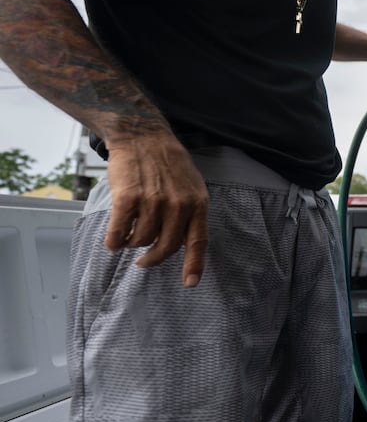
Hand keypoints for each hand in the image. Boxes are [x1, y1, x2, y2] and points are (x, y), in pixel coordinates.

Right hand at [103, 135, 208, 286]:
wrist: (143, 137)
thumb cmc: (168, 164)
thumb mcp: (192, 186)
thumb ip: (191, 213)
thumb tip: (182, 244)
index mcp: (197, 203)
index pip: (197, 241)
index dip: (194, 265)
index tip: (190, 284)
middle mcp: (178, 204)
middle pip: (166, 247)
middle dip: (153, 259)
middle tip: (143, 262)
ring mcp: (153, 201)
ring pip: (141, 240)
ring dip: (133, 244)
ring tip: (130, 235)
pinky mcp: (128, 198)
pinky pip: (119, 233)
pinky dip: (114, 241)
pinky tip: (113, 241)